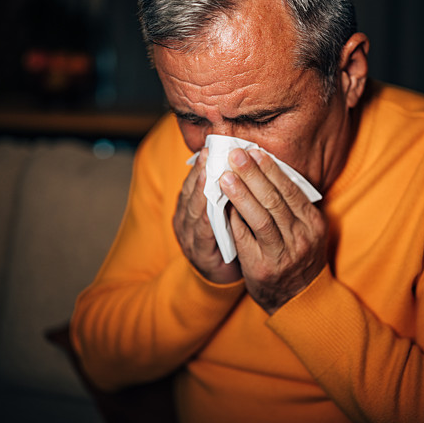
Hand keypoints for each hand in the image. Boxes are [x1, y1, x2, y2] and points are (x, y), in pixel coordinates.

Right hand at [173, 148, 241, 283]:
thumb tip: (238, 161)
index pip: (196, 180)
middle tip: (209, 153)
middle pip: (191, 191)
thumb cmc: (228, 238)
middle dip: (200, 171)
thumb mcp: (226, 210)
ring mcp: (188, 236)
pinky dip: (206, 217)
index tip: (211, 146)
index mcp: (192, 205)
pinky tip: (213, 205)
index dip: (202, 164)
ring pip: (194, 209)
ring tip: (208, 172)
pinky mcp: (197, 252)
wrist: (223, 276)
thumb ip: (227, 191)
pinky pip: (201, 233)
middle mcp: (185, 218)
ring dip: (201, 190)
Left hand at [219, 148, 327, 313]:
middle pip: (275, 200)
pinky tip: (222, 206)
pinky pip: (246, 240)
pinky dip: (234, 221)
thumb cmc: (298, 256)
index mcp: (313, 223)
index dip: (271, 170)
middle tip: (235, 155)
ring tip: (225, 177)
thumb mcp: (305, 230)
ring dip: (241, 195)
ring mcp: (283, 254)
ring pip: (261, 218)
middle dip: (253, 175)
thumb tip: (263, 171)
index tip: (254, 152)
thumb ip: (290, 206)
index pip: (290, 190)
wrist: (300, 299)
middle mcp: (302, 238)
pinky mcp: (263, 268)